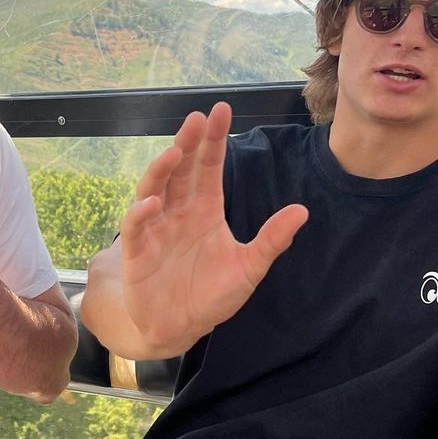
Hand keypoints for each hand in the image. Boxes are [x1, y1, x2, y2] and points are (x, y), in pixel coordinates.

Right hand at [121, 102, 307, 353]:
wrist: (179, 327)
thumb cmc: (210, 296)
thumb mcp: (249, 268)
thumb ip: (271, 240)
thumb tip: (302, 211)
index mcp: (204, 209)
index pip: (209, 167)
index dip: (214, 140)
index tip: (221, 111)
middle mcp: (177, 212)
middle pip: (181, 169)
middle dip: (188, 143)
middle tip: (197, 118)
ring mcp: (154, 228)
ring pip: (154, 189)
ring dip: (162, 169)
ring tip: (175, 152)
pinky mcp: (136, 252)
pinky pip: (135, 227)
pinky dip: (141, 213)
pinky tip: (153, 202)